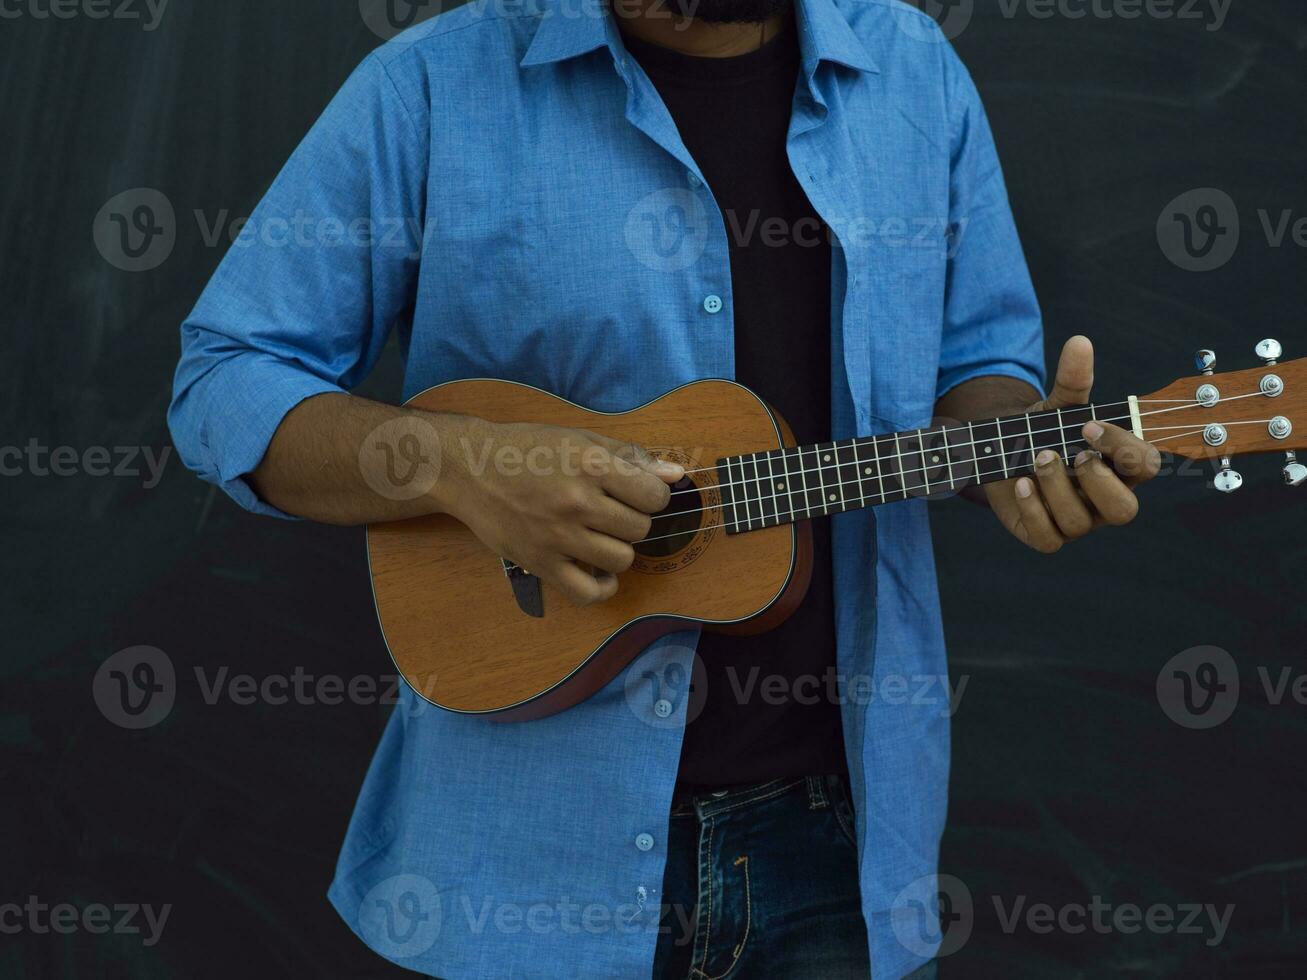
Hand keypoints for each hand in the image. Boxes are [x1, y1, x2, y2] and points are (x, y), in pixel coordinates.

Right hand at [438, 418, 682, 604]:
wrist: (469, 467)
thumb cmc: (527, 449)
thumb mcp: (579, 439)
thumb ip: (630, 457)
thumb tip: (675, 475)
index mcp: (591, 465)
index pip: (654, 496)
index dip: (652, 496)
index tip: (635, 494)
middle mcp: (577, 501)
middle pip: (640, 528)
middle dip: (632, 520)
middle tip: (611, 512)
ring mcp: (558, 536)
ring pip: (621, 559)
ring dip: (618, 550)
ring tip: (600, 536)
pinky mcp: (540, 563)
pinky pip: (587, 593)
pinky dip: (602, 588)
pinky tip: (598, 572)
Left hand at [984, 336, 1160, 553]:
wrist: (1002, 454)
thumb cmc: (1044, 432)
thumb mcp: (1057, 406)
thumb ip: (1072, 380)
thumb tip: (1079, 342)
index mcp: (1119, 467)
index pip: (1144, 465)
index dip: (1124, 448)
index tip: (1087, 425)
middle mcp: (1103, 499)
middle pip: (1124, 510)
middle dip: (1097, 481)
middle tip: (1074, 453)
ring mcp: (1076, 522)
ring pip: (1080, 522)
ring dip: (1057, 487)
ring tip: (1036, 459)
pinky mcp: (1044, 535)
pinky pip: (1048, 538)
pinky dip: (1033, 510)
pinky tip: (1021, 484)